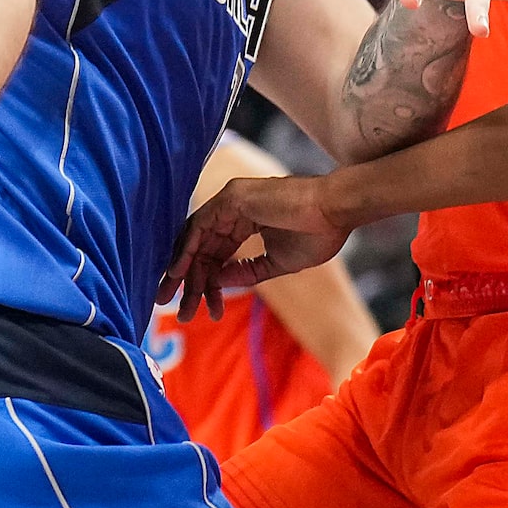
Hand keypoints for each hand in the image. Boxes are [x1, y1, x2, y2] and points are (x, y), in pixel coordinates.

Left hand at [160, 176, 346, 320]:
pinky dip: (187, 249)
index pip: (218, 254)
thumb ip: (246, 271)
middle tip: (176, 310)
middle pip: (202, 248)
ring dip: (182, 269)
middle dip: (188, 281)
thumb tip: (217, 282)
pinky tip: (179, 274)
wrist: (336, 212)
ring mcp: (231, 200)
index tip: (203, 309)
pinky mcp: (232, 198)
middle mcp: (234, 208)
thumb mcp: (276, 262)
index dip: (208, 283)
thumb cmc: (317, 233)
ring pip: (196, 238)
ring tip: (171, 298)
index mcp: (246, 220)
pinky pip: (200, 226)